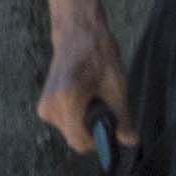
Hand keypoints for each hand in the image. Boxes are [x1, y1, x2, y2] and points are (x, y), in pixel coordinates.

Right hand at [37, 14, 133, 150]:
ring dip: (86, 122)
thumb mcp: (116, 87)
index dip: (99, 141)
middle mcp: (50, 107)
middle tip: (103, 103)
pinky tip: (84, 96)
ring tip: (92, 95)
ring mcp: (44, 108)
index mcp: (67, 101)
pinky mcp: (44, 107)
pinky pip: (66, 124)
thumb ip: (122, 118)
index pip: (80, 142)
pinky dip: (78, 117)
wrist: (77, 33)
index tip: (110, 126)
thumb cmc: (99, 55)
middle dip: (93, 129)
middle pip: (76, 139)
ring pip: (71, 132)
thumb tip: (131, 141)